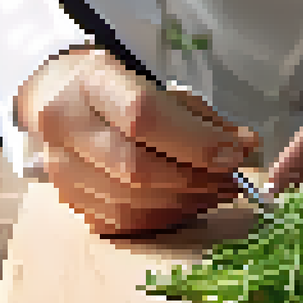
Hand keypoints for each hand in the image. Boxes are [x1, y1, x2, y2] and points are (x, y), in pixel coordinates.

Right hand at [15, 47, 260, 235]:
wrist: (57, 96)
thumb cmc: (117, 87)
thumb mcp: (156, 82)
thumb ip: (198, 114)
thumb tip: (245, 146)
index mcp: (88, 82)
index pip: (142, 116)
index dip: (194, 141)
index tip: (234, 152)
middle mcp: (63, 125)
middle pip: (134, 168)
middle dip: (193, 179)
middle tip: (231, 179)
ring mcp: (58, 168)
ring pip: (128, 202)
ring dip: (184, 202)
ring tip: (215, 190)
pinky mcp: (66, 198)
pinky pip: (121, 221)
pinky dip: (162, 216)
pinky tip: (187, 202)